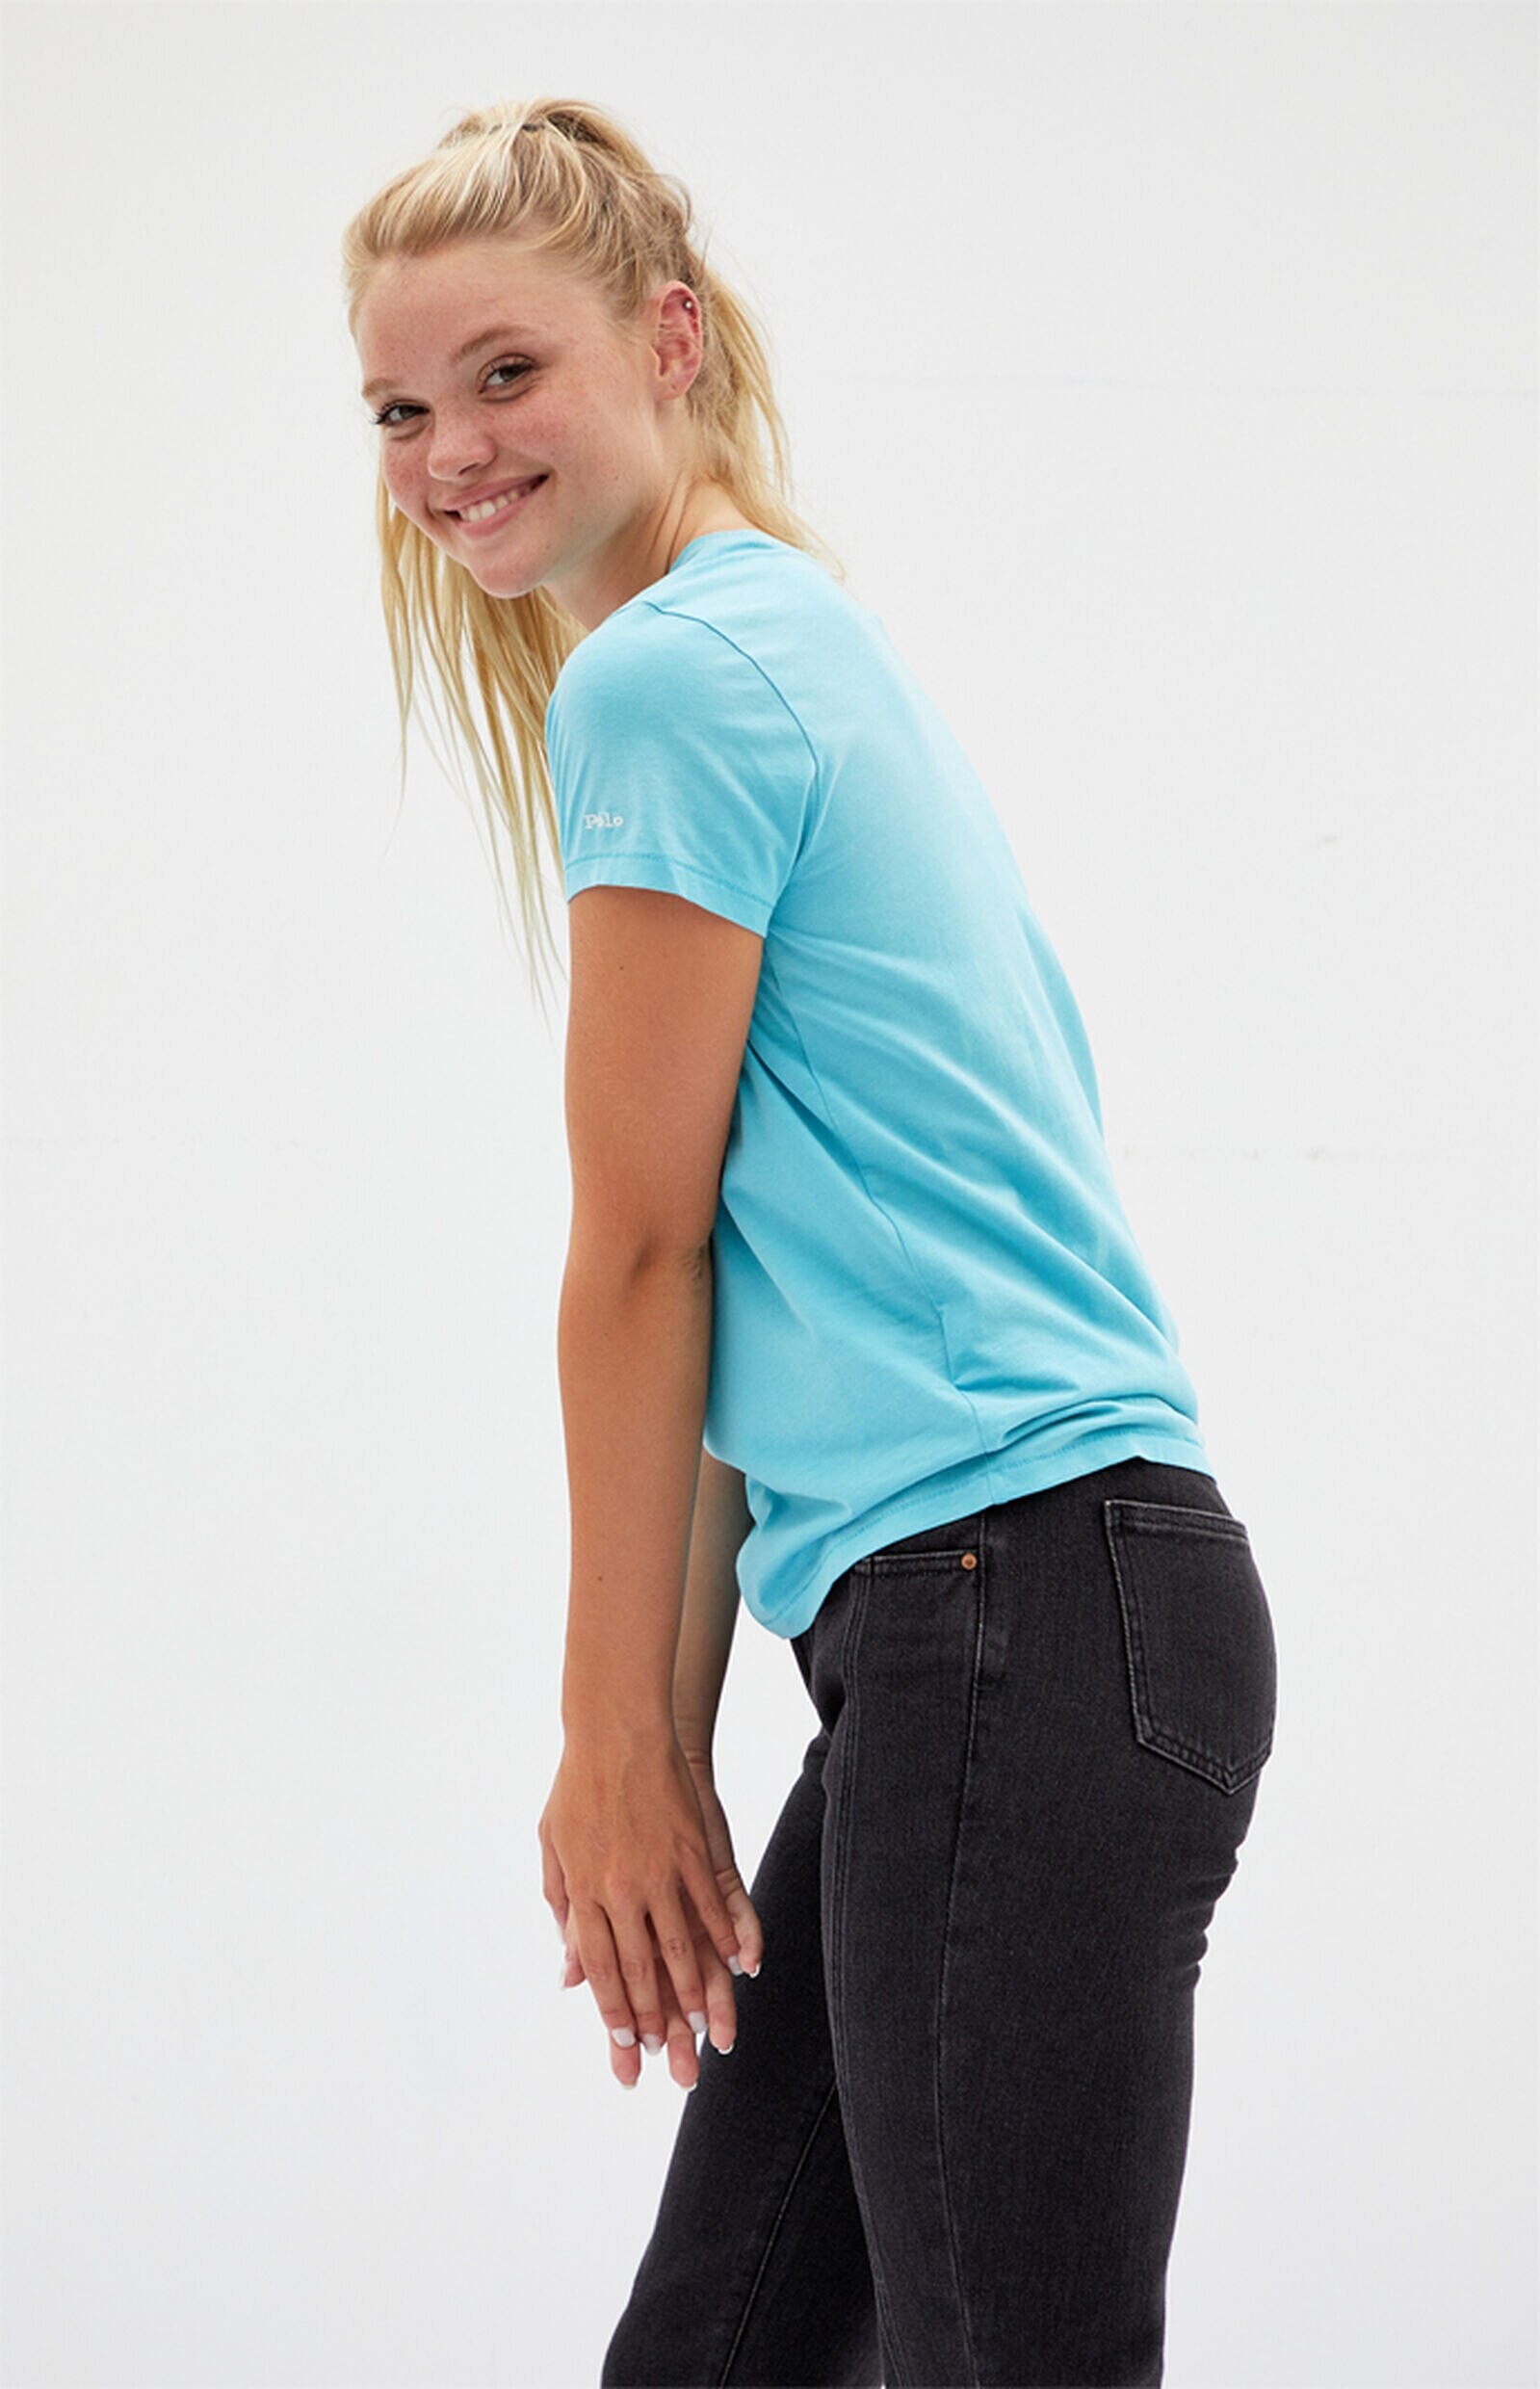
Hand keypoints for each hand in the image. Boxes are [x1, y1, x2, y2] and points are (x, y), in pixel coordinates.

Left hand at [540, 1735, 760, 2092]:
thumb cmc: (578, 1786)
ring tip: (707, 2028)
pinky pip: (712, 1903)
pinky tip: (736, 1967)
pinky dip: (725, 1937)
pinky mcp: (693, 1848)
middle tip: (668, 2056)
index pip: (600, 1965)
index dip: (614, 2009)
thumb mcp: (553, 1846)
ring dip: (695, 1991)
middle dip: (655, 2018)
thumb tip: (567, 1966)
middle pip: (640, 1966)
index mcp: (586, 1889)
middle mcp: (622, 1886)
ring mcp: (661, 1868)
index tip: (627, 2044)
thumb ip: (562, 1907)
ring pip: (680, 1944)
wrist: (616, 1730)